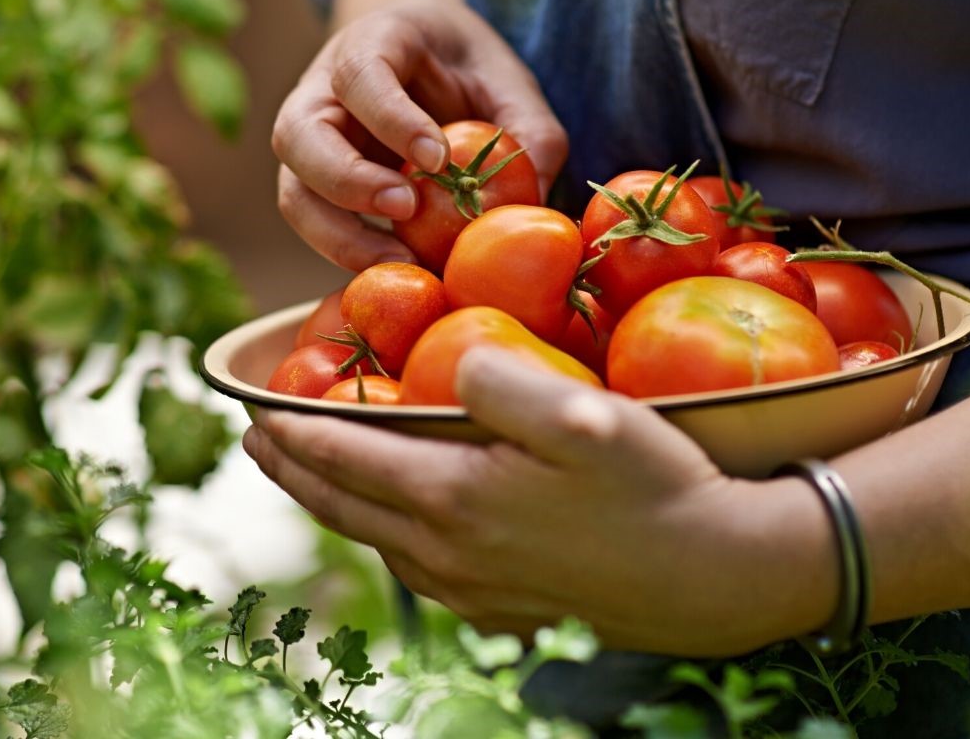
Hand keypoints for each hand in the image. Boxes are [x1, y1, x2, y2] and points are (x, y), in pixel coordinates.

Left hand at [242, 347, 832, 654]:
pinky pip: (419, 572)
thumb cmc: (657, 485)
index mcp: (454, 500)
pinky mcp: (504, 612)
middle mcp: (449, 556)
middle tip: (257, 442)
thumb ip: (505, 378)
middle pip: (345, 508)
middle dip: (293, 472)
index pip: (346, 459)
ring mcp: (475, 591)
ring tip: (316, 476)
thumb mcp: (586, 415)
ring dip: (338, 506)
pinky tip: (399, 527)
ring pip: (379, 544)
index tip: (253, 410)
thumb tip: (447, 357)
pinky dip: (387, 539)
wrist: (716, 578)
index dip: (293, 433)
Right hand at [273, 0, 566, 269]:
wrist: (430, 63)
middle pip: (297, 135)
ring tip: (402, 261)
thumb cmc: (467, 68)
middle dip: (347, 180)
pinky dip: (350, 254)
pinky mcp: (317, 189)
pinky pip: (317, 226)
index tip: (436, 158)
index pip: (359, 74)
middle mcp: (321, 91)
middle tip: (407, 210)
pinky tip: (398, 271)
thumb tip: (535, 194)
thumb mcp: (507, 80)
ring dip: (339, 234)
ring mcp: (311, 143)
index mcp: (370, 42)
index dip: (390, 117)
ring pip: (294, 192)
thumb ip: (531, 128)